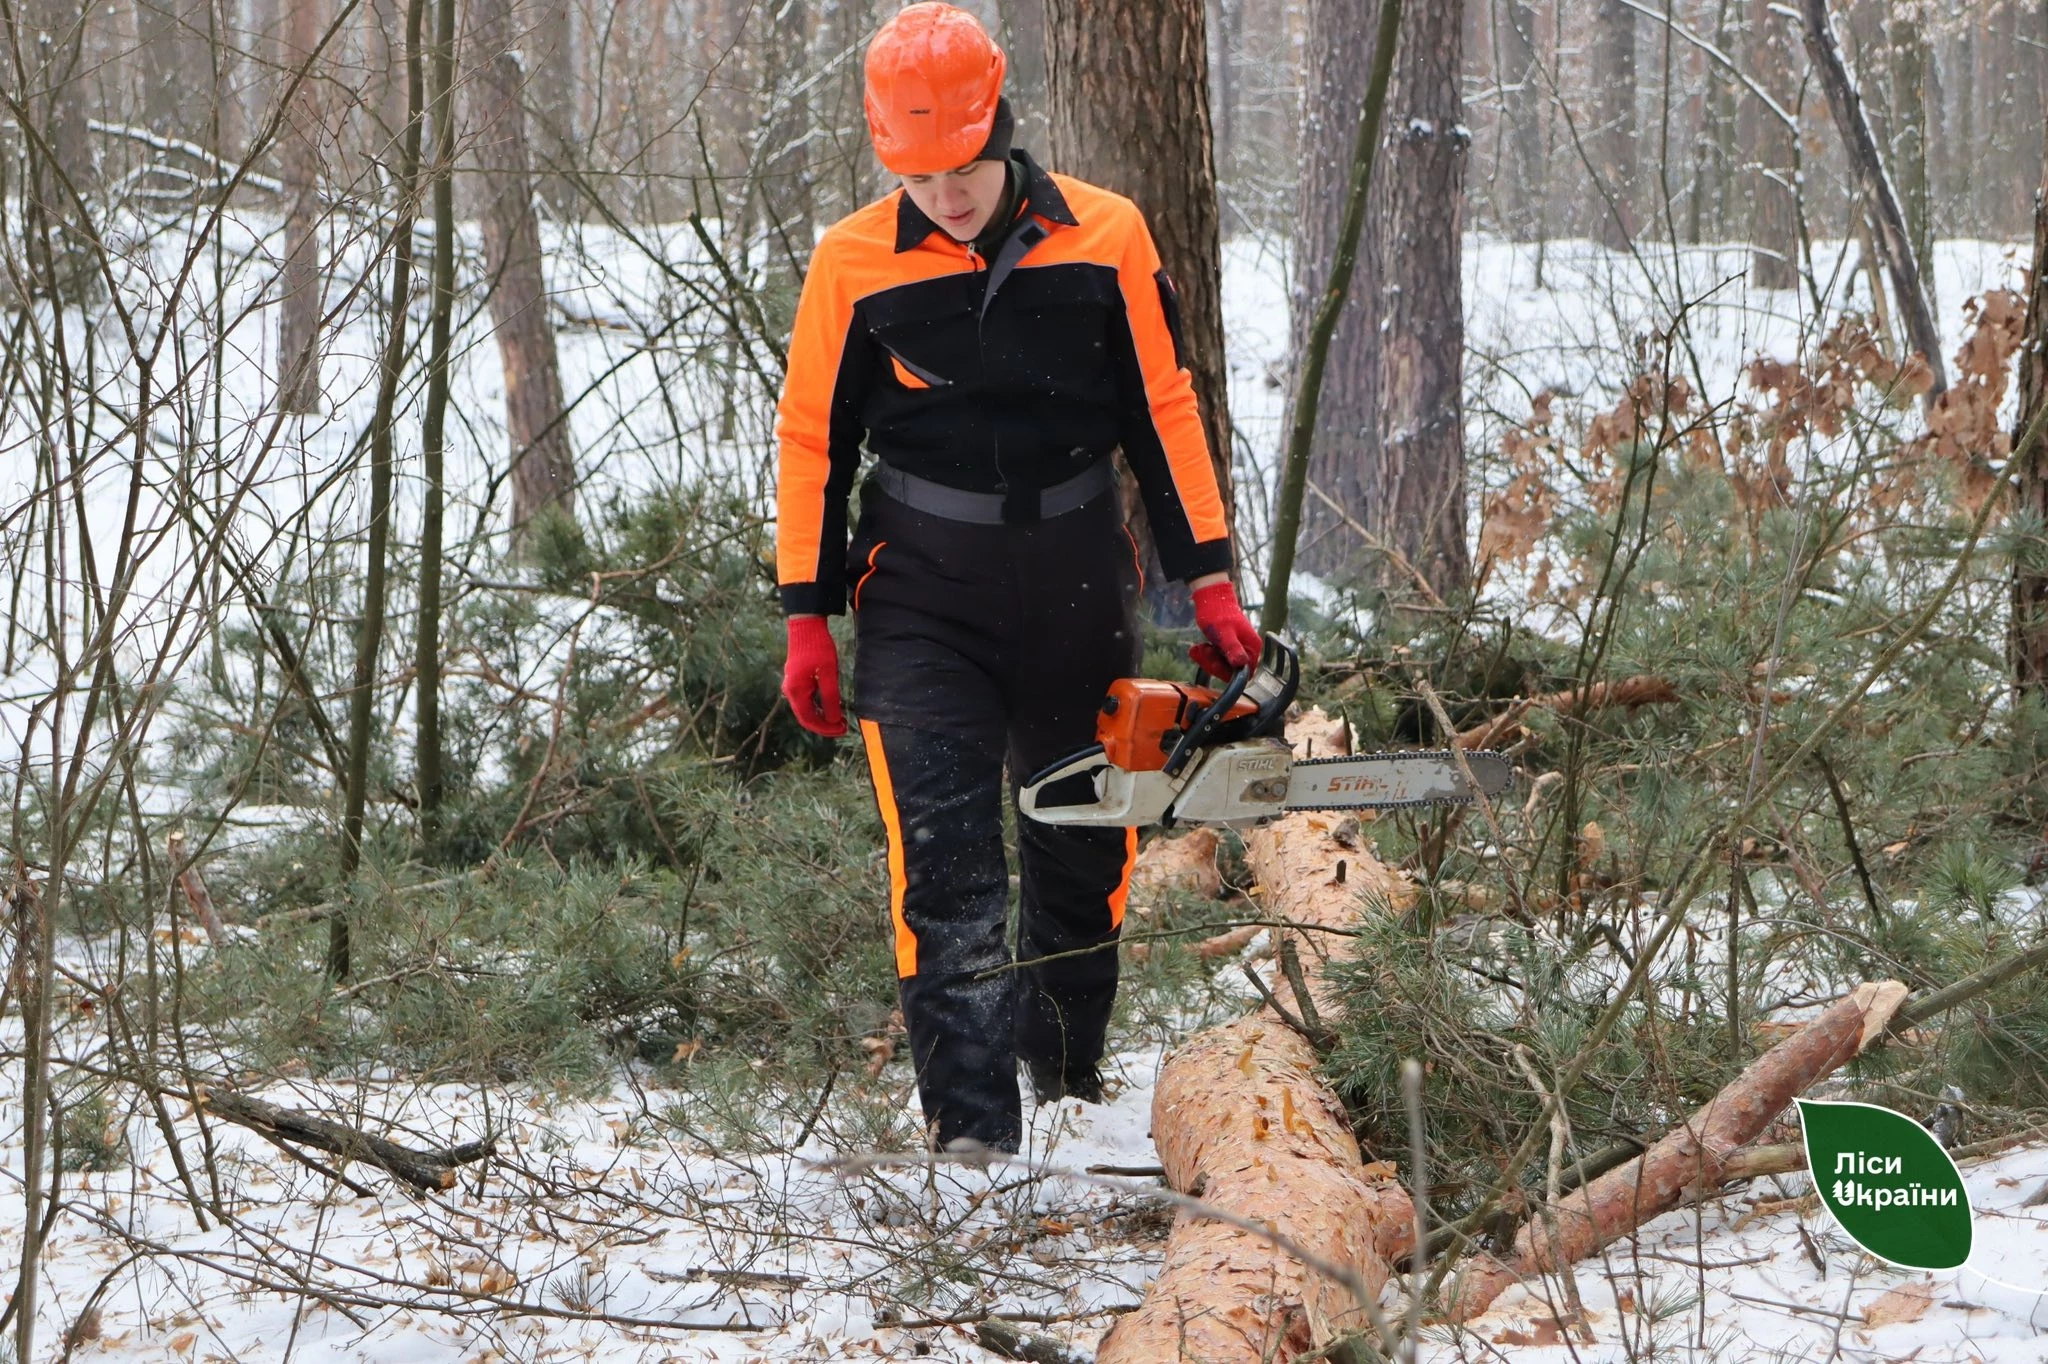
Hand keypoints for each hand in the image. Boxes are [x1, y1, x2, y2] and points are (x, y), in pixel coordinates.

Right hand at [782, 616, 846, 736]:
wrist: (806, 626)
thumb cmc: (818, 647)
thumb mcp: (829, 673)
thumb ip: (830, 697)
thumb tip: (834, 720)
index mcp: (795, 691)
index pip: (809, 720)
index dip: (826, 729)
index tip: (842, 730)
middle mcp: (790, 691)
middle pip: (806, 717)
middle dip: (825, 725)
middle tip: (843, 727)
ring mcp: (792, 685)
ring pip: (806, 709)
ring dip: (822, 717)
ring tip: (840, 719)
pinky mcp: (796, 680)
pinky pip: (806, 700)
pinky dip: (818, 707)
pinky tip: (830, 706)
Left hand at [1188, 578, 1260, 679]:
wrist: (1211, 597)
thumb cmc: (1218, 613)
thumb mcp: (1224, 633)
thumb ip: (1233, 649)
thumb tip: (1241, 664)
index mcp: (1252, 648)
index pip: (1243, 674)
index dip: (1226, 672)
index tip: (1213, 661)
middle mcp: (1248, 650)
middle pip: (1230, 670)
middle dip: (1213, 663)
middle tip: (1202, 651)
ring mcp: (1237, 648)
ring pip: (1221, 665)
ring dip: (1207, 659)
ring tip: (1199, 648)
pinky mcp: (1228, 646)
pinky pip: (1217, 657)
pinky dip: (1206, 654)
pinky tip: (1199, 647)